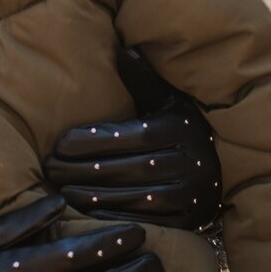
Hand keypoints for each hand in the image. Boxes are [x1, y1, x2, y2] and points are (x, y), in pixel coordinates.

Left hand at [46, 47, 220, 229]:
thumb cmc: (179, 130)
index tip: (59, 145)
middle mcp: (190, 163)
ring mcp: (191, 195)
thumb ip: (143, 80)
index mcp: (179, 129)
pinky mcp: (188, 222)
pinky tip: (84, 212)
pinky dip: (110, 217)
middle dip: (81, 170)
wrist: (220, 172)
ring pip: (131, 197)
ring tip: (60, 189)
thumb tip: (125, 49)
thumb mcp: (167, 102)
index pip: (127, 137)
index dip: (90, 142)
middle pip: (126, 169)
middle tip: (49, 168)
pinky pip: (143, 221)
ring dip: (90, 195)